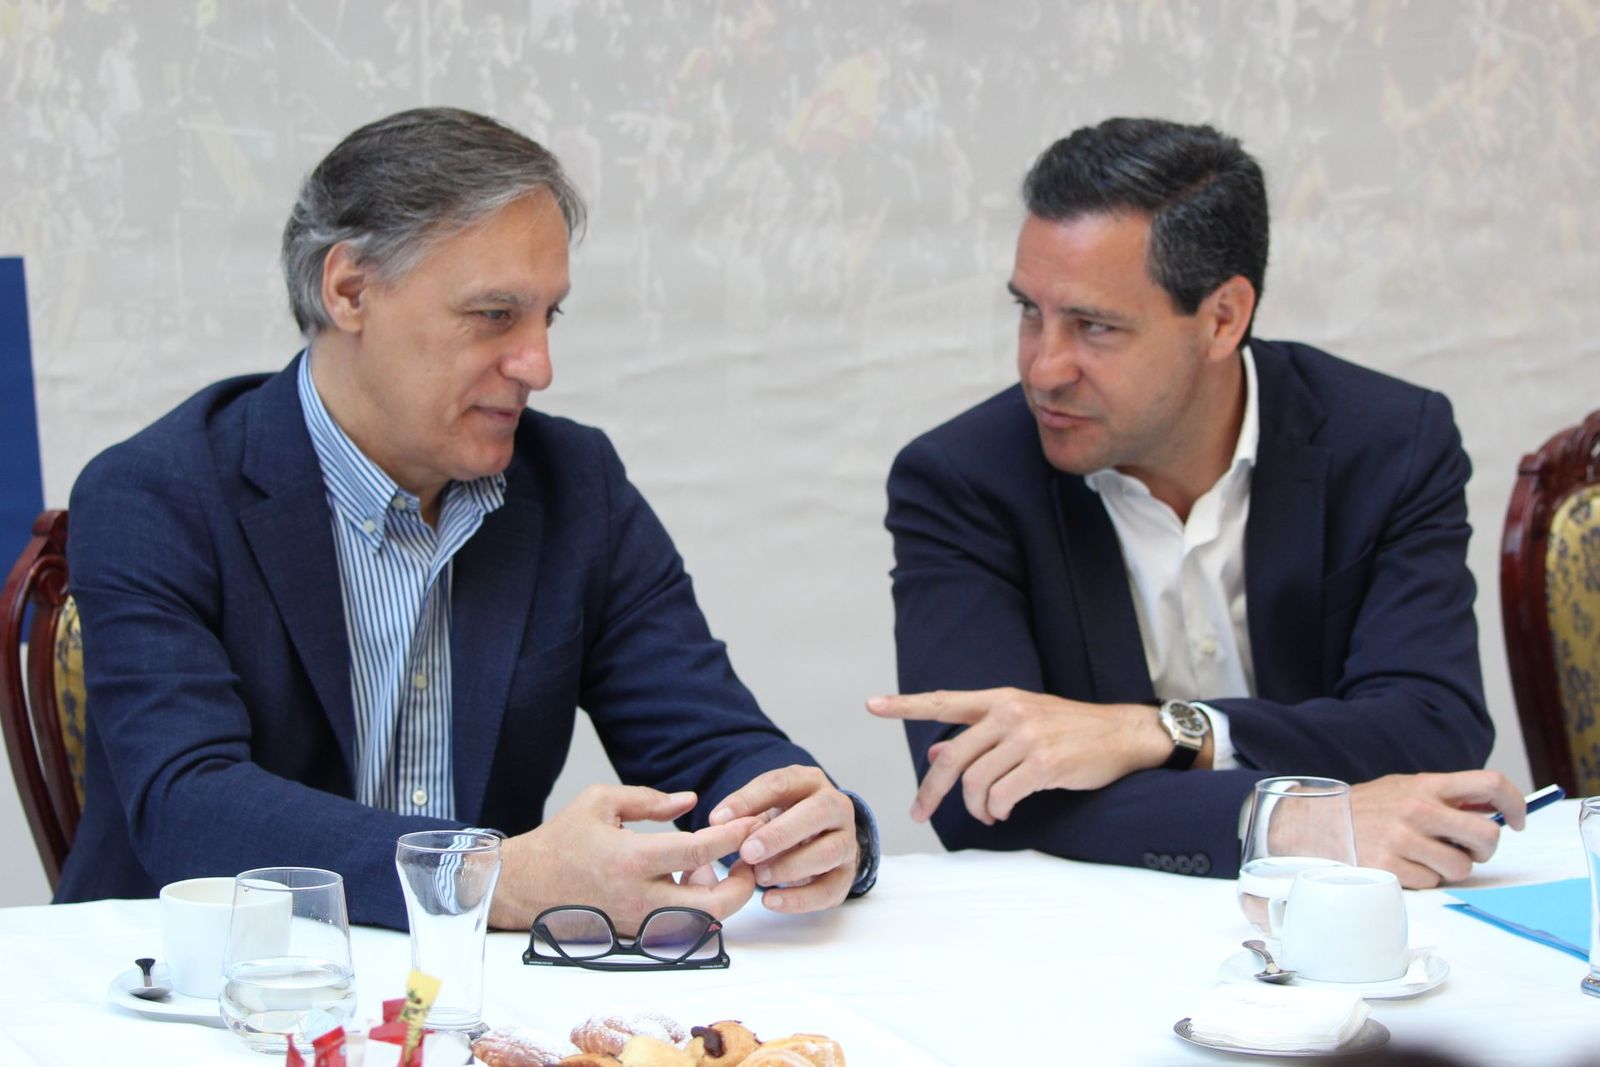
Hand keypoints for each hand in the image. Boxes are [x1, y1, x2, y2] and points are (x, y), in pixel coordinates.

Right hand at [488, 784, 760, 932]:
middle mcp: (639, 899)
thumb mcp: (600, 801)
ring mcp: (638, 924)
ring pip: (701, 924)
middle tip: (748, 861)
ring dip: (717, 897)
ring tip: (705, 867)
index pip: (699, 852)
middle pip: (714, 907)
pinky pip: (680, 928)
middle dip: (743, 886)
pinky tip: (684, 880)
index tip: (754, 822)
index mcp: (631, 859)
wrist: (524, 886)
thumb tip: (690, 801)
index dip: (733, 837)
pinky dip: (694, 907)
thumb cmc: (562, 839)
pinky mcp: (635, 938)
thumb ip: (650, 800)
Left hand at [708, 765, 858, 913]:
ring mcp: (846, 841)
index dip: (748, 800)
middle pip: (816, 813)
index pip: (782, 783)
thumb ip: (745, 815)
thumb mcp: (765, 808)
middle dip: (779, 834)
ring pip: (828, 852)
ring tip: (758, 877)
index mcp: (811, 782)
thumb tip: (719, 824)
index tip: (717, 820)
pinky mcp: (846, 875)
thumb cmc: (785, 819)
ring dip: (790, 866)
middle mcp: (836, 807)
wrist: (821, 839)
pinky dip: (799, 899)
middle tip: (747, 852)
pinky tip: (771, 900)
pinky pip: (829, 890)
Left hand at [868, 689, 1177, 823]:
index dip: (905, 705)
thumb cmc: (1072, 730)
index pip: (944, 700)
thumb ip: (980, 735)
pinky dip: (998, 810)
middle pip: (951, 757)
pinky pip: (1002, 796)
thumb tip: (937, 750)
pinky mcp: (1044, 764)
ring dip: (976, 808)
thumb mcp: (1023, 722)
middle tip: (920, 812)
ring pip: (975, 783)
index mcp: (1000, 699)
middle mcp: (1009, 713)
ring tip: (989, 813)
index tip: (873, 705)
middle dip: (931, 790)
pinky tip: (1006, 812)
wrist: (1123, 734)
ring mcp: (1027, 737)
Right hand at [1349, 771, 1524, 886]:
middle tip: (1469, 849)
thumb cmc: (1368, 808)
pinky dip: (1424, 878)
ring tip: (1427, 857)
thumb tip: (1493, 811)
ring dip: (1451, 867)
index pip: (1490, 783)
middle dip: (1485, 848)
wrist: (1317, 824)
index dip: (1515, 802)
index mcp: (1426, 785)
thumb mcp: (1405, 788)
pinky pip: (1432, 882)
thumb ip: (1445, 797)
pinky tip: (1404, 865)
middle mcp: (1417, 809)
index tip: (1517, 820)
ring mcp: (1404, 840)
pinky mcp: (1391, 867)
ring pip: (1462, 867)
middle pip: (1487, 835)